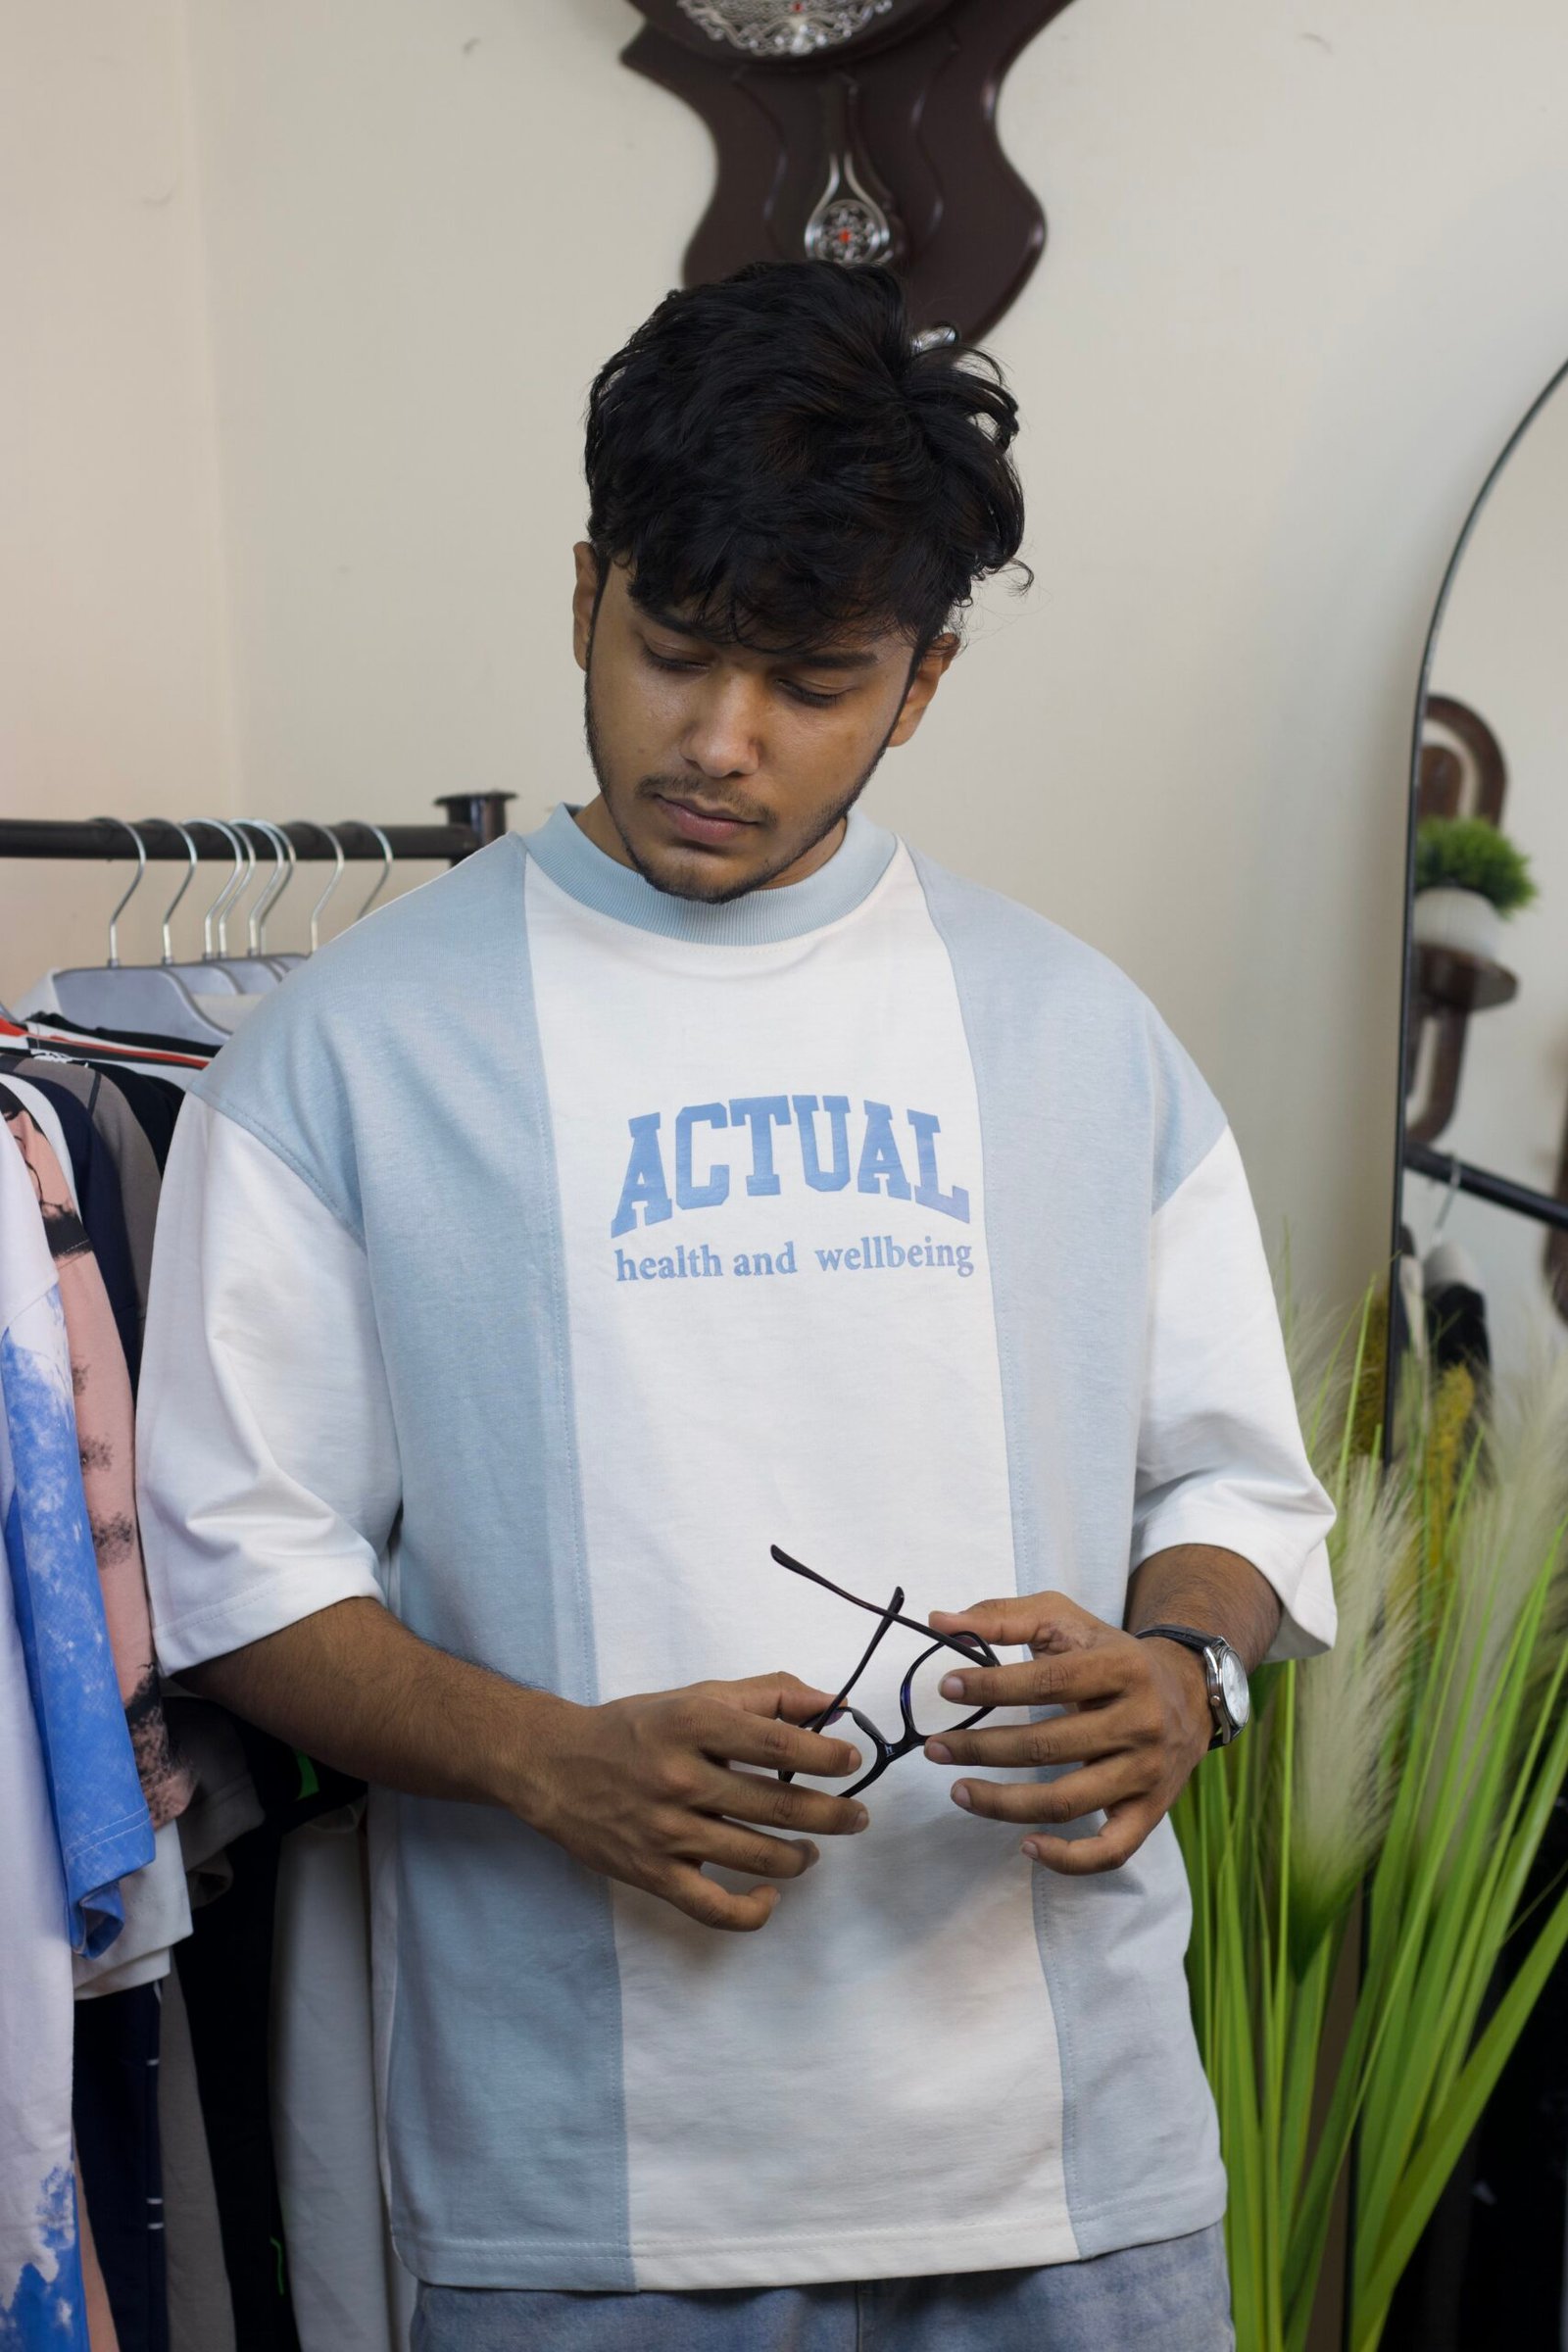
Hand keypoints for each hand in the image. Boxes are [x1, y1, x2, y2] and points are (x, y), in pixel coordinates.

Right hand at [513, 1672, 869, 1932]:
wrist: (553, 1765)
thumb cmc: (635, 1727)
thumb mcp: (696, 1695)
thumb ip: (766, 1695)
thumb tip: (831, 1703)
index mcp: (694, 1724)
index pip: (779, 1745)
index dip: (827, 1757)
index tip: (853, 1762)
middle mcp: (682, 1777)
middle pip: (779, 1807)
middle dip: (833, 1814)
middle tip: (858, 1815)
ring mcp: (667, 1831)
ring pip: (758, 1856)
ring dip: (802, 1856)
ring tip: (813, 1849)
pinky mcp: (652, 1874)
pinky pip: (715, 1909)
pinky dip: (753, 1909)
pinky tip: (770, 1895)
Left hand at [922, 1592, 1213, 1875]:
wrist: (1190, 1691)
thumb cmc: (1111, 1653)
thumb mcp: (1065, 1620)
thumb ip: (1003, 1617)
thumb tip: (939, 1621)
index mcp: (1121, 1668)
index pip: (1047, 1682)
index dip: (992, 1686)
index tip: (947, 1688)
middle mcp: (1140, 1722)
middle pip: (1049, 1745)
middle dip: (982, 1748)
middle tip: (935, 1748)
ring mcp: (1147, 1772)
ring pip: (1068, 1801)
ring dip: (1005, 1804)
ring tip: (960, 1791)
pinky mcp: (1150, 1811)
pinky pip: (1110, 1851)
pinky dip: (1068, 1859)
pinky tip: (1026, 1846)